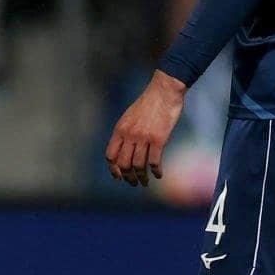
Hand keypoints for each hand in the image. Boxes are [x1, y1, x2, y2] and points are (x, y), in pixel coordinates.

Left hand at [105, 71, 186, 186]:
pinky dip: (156, 171)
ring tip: (145, 182)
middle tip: (134, 183)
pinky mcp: (158, 139)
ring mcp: (143, 137)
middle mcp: (129, 135)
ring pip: (138, 165)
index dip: (113, 169)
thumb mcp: (129, 116)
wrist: (164, 91)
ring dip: (141, 178)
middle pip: (123, 164)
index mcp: (119, 129)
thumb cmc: (149, 103)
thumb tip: (124, 148)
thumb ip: (125, 132)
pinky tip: (159, 174)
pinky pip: (154, 161)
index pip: (110, 155)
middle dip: (128, 177)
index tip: (118, 177)